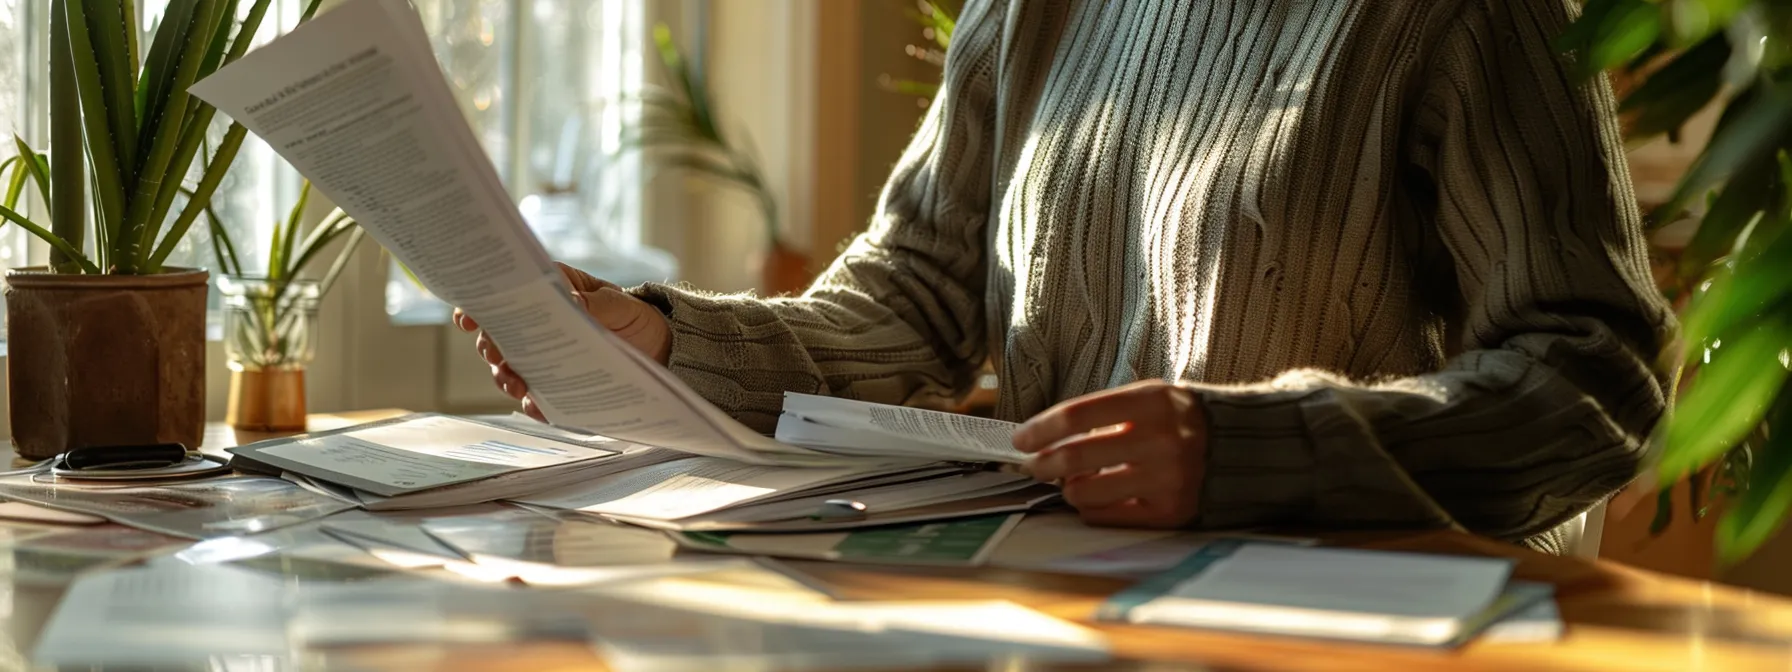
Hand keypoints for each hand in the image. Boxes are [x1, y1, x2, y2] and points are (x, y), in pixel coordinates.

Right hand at [453, 262, 671, 419]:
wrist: (661, 349)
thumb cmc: (634, 315)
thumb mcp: (619, 305)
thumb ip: (596, 304)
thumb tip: (571, 300)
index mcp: (549, 294)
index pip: (506, 297)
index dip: (480, 306)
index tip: (468, 318)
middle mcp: (538, 326)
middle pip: (498, 336)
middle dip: (491, 346)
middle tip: (496, 354)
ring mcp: (544, 359)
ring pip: (509, 369)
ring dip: (505, 376)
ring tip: (516, 383)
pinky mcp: (556, 388)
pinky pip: (535, 399)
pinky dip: (533, 404)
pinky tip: (536, 404)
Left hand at [1013, 380, 1207, 527]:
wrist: (1241, 448)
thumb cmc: (1179, 421)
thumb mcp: (1148, 398)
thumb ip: (1102, 413)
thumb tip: (1044, 438)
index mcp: (1153, 403)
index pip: (1077, 415)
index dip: (1040, 429)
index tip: (1021, 439)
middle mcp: (1162, 441)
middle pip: (1075, 457)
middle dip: (1042, 463)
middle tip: (1033, 465)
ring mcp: (1167, 480)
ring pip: (1085, 492)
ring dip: (1067, 488)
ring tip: (1071, 481)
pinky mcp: (1170, 512)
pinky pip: (1106, 516)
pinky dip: (1090, 507)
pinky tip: (1095, 496)